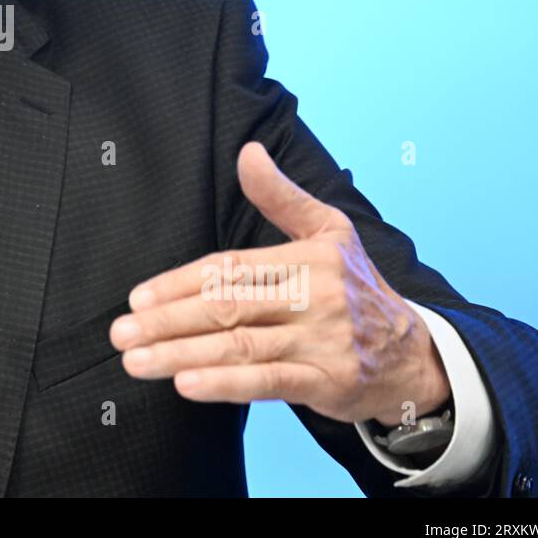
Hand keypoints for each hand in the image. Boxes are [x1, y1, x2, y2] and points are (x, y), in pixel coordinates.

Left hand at [109, 141, 449, 425]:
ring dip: (181, 354)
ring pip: (239, 347)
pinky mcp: (326, 382)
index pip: (230, 269)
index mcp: (306, 258)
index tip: (139, 297)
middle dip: (167, 320)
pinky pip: (267, 382)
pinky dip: (225, 384)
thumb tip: (248, 153)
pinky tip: (186, 383)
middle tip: (123, 331)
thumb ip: (281, 196)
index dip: (179, 283)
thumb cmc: (357, 289)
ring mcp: (321, 341)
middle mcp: (313, 297)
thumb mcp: (329, 231)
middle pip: (227, 307)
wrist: (414, 354)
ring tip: (137, 360)